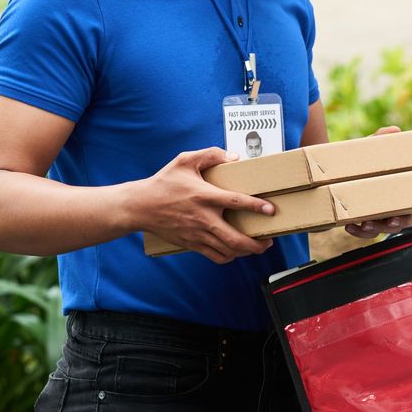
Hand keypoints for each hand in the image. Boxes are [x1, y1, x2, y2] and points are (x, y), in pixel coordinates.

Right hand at [128, 147, 274, 263]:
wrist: (140, 206)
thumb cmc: (164, 182)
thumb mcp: (184, 161)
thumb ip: (210, 154)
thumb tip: (234, 157)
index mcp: (204, 196)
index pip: (236, 202)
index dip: (256, 206)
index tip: (271, 209)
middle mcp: (203, 218)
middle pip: (235, 238)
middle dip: (257, 244)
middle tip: (269, 240)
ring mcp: (198, 234)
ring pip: (228, 251)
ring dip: (246, 251)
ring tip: (257, 246)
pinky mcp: (192, 244)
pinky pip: (216, 256)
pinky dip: (230, 256)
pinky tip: (236, 250)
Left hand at [343, 125, 411, 238]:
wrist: (338, 169)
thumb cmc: (362, 160)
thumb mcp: (371, 149)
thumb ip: (381, 139)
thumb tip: (394, 131)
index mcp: (399, 193)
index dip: (410, 215)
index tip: (404, 214)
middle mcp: (389, 207)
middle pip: (398, 224)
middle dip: (394, 226)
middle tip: (390, 222)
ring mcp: (375, 216)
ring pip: (378, 230)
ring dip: (373, 230)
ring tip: (364, 224)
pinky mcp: (359, 220)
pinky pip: (362, 232)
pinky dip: (357, 231)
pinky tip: (349, 225)